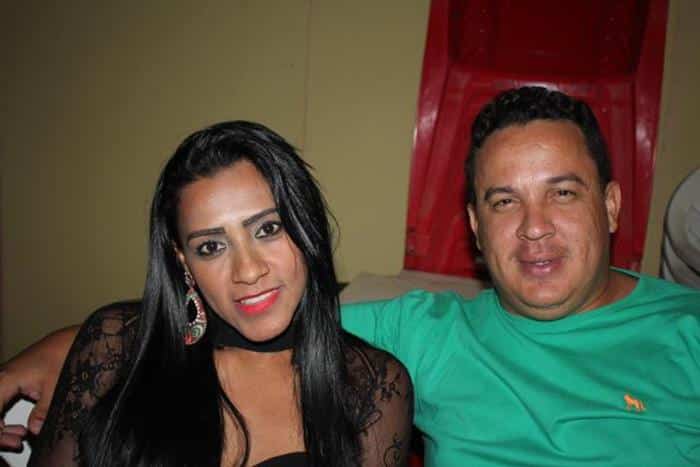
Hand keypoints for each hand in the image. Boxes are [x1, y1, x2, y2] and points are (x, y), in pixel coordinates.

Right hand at [0, 326, 77, 449]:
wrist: (75, 338)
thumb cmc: (65, 354)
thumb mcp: (56, 387)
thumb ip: (43, 411)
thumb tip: (34, 430)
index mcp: (5, 378)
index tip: (14, 439)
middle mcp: (1, 377)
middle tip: (17, 440)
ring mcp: (4, 378)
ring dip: (1, 426)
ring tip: (20, 436)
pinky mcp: (11, 380)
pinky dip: (4, 418)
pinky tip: (21, 428)